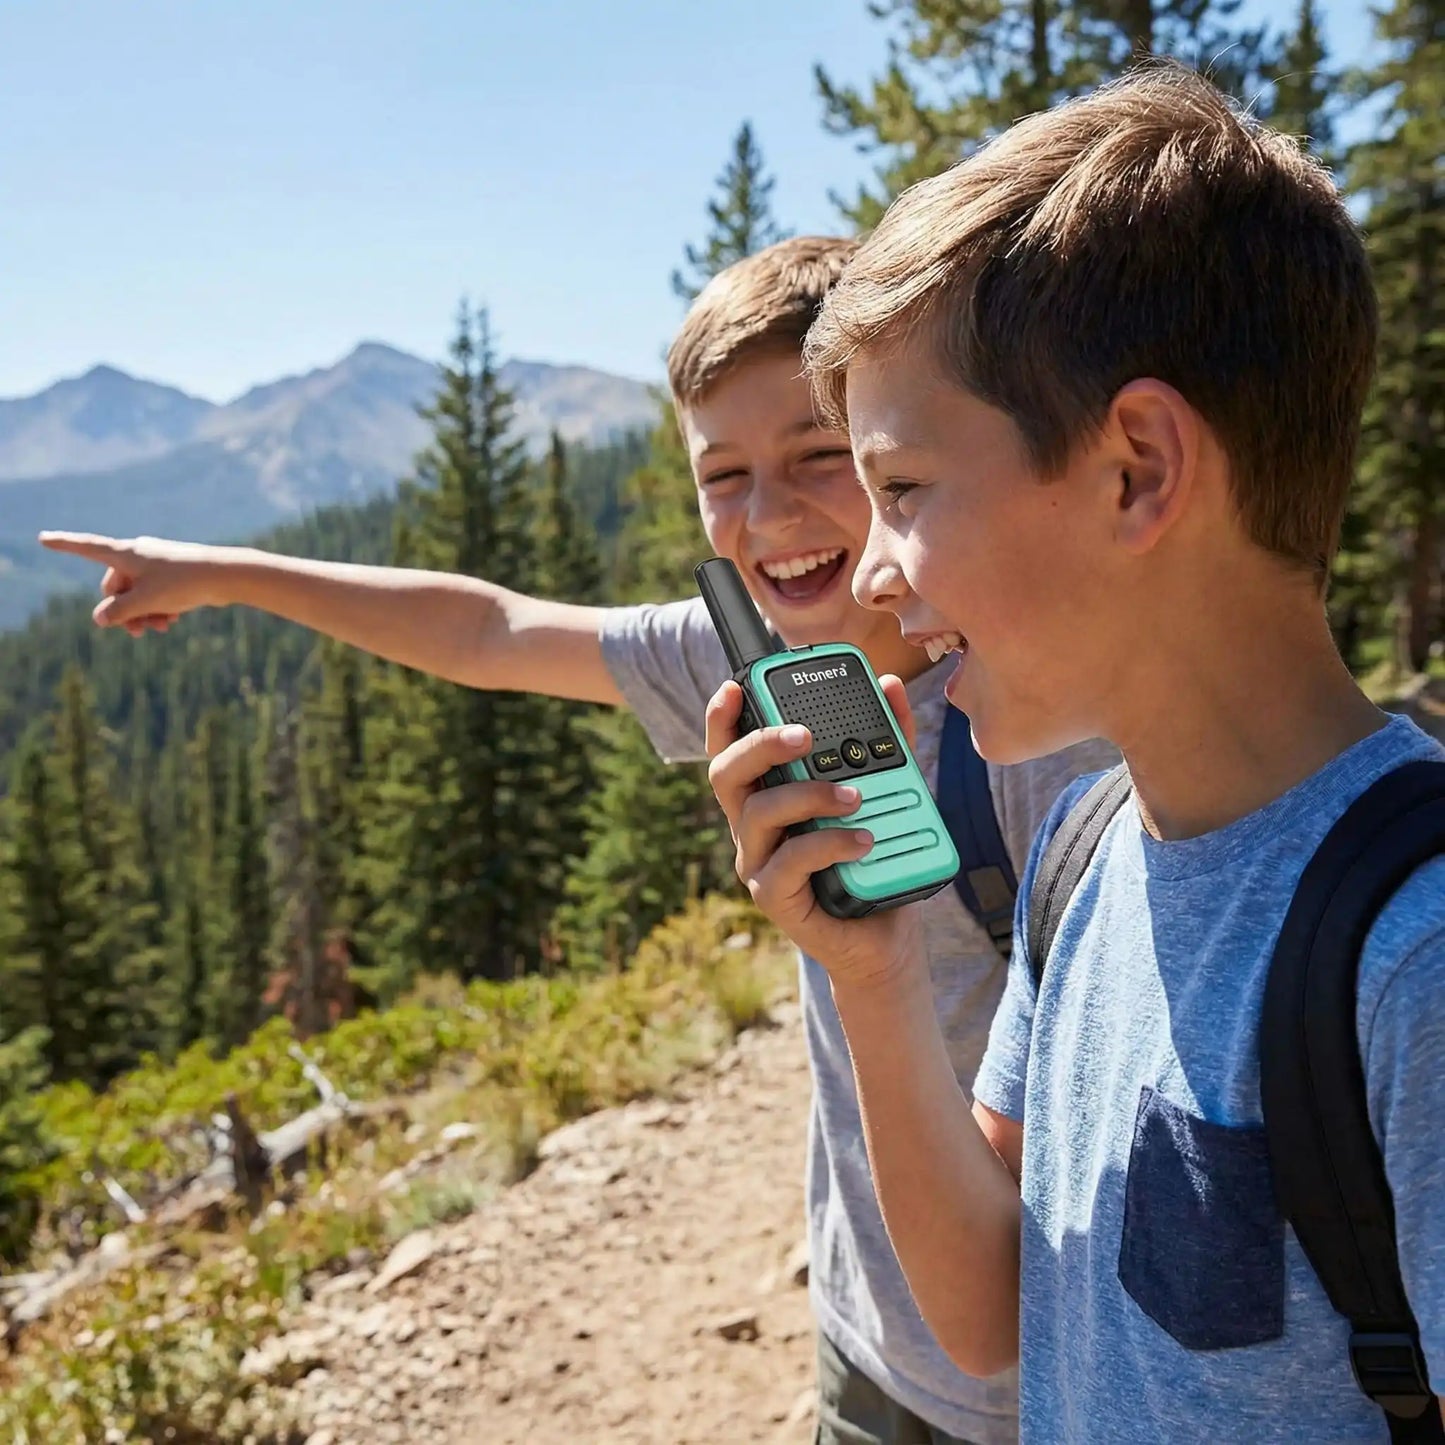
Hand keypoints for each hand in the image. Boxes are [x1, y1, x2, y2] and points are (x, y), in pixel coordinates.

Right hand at [37, 532, 227, 637]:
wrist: (226, 576)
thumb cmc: (183, 583)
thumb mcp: (145, 602)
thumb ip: (118, 612)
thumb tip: (99, 619)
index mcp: (125, 554)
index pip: (86, 547)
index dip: (64, 544)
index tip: (42, 537)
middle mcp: (138, 554)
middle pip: (115, 586)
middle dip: (122, 610)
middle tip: (137, 632)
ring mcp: (157, 563)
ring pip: (137, 593)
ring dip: (143, 613)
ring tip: (161, 628)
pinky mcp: (173, 574)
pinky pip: (156, 594)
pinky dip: (159, 607)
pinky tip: (173, 621)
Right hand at [704, 677, 926, 991]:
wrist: (886, 937)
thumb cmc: (873, 860)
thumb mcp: (887, 791)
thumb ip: (889, 741)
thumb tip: (889, 686)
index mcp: (767, 794)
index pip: (731, 749)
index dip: (723, 717)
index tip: (735, 685)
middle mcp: (752, 826)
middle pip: (727, 774)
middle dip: (762, 745)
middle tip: (805, 736)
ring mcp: (758, 862)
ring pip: (758, 814)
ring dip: (808, 796)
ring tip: (855, 796)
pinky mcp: (774, 897)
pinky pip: (789, 862)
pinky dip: (828, 844)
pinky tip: (863, 840)